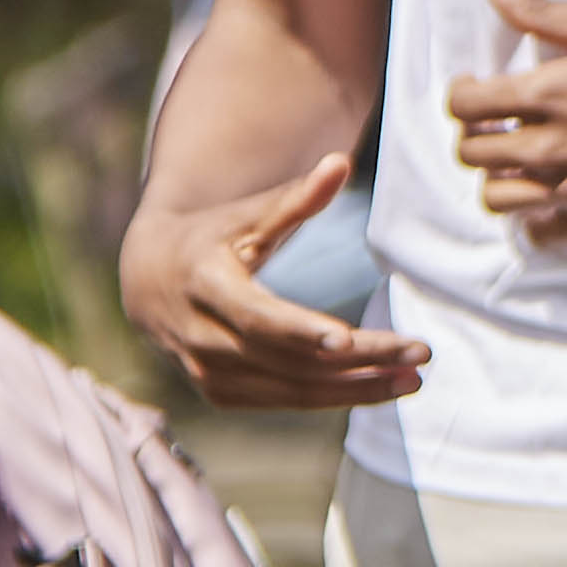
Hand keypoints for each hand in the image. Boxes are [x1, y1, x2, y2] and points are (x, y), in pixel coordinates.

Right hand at [123, 161, 431, 411]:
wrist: (147, 280)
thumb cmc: (209, 237)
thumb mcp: (246, 215)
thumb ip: (295, 198)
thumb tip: (340, 164)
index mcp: (205, 285)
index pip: (258, 317)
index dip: (301, 331)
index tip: (349, 340)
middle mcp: (201, 338)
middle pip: (290, 359)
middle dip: (359, 361)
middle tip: (418, 353)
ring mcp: (208, 373)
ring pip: (293, 390)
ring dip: (357, 389)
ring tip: (412, 379)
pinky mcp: (220, 395)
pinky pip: (285, 401)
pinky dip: (333, 397)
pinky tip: (378, 386)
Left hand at [444, 0, 566, 244]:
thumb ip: (546, 14)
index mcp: (548, 94)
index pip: (466, 105)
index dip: (459, 96)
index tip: (475, 88)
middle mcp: (550, 146)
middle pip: (472, 153)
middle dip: (474, 134)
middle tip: (496, 123)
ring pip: (497, 197)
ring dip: (497, 177)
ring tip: (517, 161)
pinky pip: (541, 233)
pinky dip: (533, 219)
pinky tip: (548, 198)